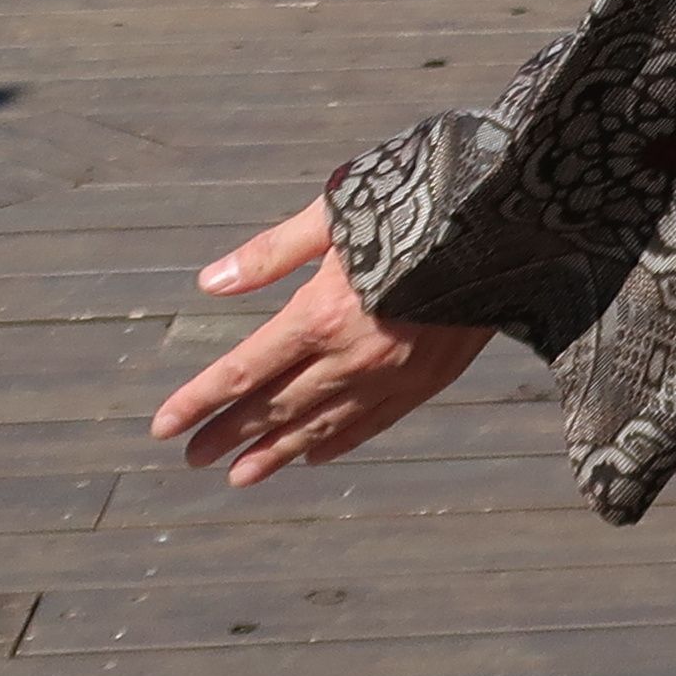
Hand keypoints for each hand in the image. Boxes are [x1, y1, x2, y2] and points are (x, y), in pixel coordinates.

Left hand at [147, 198, 493, 486]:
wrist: (512, 216)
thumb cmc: (418, 198)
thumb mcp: (337, 212)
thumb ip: (272, 253)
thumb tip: (210, 282)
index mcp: (321, 313)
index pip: (242, 371)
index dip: (198, 401)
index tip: (163, 426)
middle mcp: (352, 355)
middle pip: (275, 407)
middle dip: (228, 434)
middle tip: (192, 459)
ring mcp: (394, 373)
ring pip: (321, 425)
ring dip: (275, 453)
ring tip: (239, 476)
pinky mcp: (432, 377)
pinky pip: (374, 422)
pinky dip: (338, 442)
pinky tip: (314, 455)